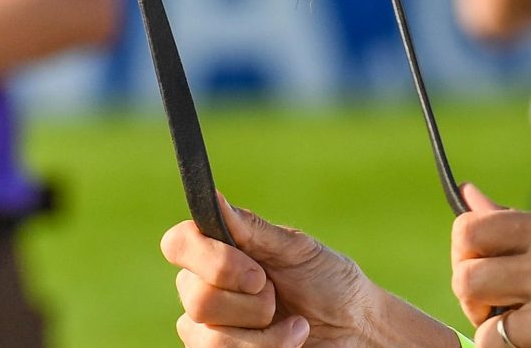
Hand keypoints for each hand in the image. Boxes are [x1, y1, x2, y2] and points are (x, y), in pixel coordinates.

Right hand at [164, 199, 436, 347]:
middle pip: (196, 298)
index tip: (256, 273)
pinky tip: (290, 342)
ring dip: (263, 336)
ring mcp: (208, 328)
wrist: (353, 328)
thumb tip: (214, 197)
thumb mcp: (297, 250)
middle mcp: (204, 288)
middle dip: (251, 304)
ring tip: (295, 326)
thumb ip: (252, 229)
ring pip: (208, 338)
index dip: (210, 260)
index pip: (178, 244)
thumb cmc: (328, 281)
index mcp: (219, 250)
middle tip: (279, 297)